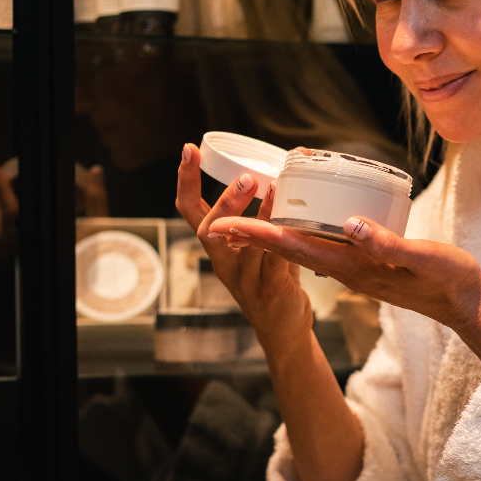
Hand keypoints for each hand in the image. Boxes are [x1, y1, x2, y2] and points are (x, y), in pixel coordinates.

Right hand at [175, 143, 312, 356]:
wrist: (283, 331)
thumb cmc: (273, 282)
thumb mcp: (260, 248)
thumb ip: (263, 220)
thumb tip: (277, 176)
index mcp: (217, 248)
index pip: (190, 211)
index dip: (186, 181)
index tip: (189, 149)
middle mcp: (225, 263)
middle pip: (209, 230)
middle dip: (226, 201)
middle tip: (248, 177)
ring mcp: (246, 279)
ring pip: (244, 244)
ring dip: (259, 215)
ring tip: (275, 189)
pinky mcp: (270, 291)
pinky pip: (274, 261)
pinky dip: (282, 239)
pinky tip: (293, 222)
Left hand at [211, 209, 480, 367]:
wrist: (469, 306)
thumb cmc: (451, 281)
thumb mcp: (423, 258)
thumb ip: (388, 244)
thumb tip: (350, 225)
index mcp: (356, 267)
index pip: (297, 250)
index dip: (260, 237)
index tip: (226, 228)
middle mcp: (350, 270)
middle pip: (292, 249)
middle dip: (256, 234)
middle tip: (220, 217)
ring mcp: (358, 270)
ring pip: (307, 248)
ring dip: (277, 232)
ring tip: (250, 215)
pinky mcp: (369, 266)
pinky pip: (326, 247)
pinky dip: (306, 232)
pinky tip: (301, 222)